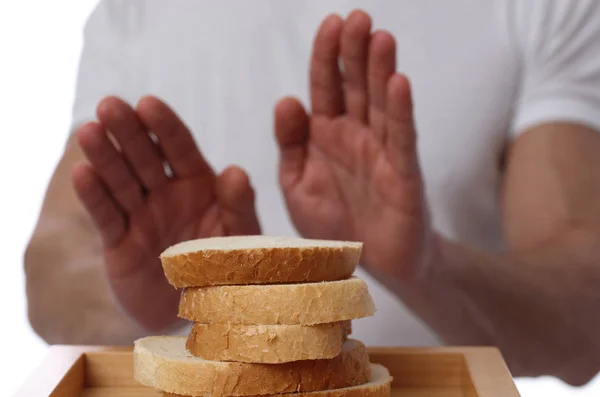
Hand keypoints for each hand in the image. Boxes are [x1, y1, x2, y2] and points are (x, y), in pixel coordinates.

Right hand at [72, 96, 259, 331]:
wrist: (199, 311)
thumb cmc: (226, 268)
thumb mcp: (240, 238)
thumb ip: (239, 207)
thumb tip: (235, 171)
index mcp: (199, 184)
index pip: (180, 148)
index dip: (164, 126)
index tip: (148, 103)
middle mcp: (167, 193)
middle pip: (144, 157)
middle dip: (128, 132)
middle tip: (109, 105)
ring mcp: (141, 215)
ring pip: (120, 181)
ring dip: (104, 157)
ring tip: (88, 131)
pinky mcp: (119, 242)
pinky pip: (106, 217)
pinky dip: (94, 197)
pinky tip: (82, 173)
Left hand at [275, 11, 433, 281]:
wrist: (364, 264)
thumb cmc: (331, 223)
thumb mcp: (296, 186)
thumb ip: (290, 145)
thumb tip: (287, 100)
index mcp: (325, 134)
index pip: (325, 86)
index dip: (326, 55)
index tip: (329, 23)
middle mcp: (355, 135)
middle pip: (356, 85)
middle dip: (355, 51)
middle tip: (357, 17)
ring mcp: (382, 151)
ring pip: (381, 104)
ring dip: (381, 71)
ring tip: (380, 37)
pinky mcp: (404, 174)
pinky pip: (402, 139)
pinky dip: (401, 111)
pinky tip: (400, 83)